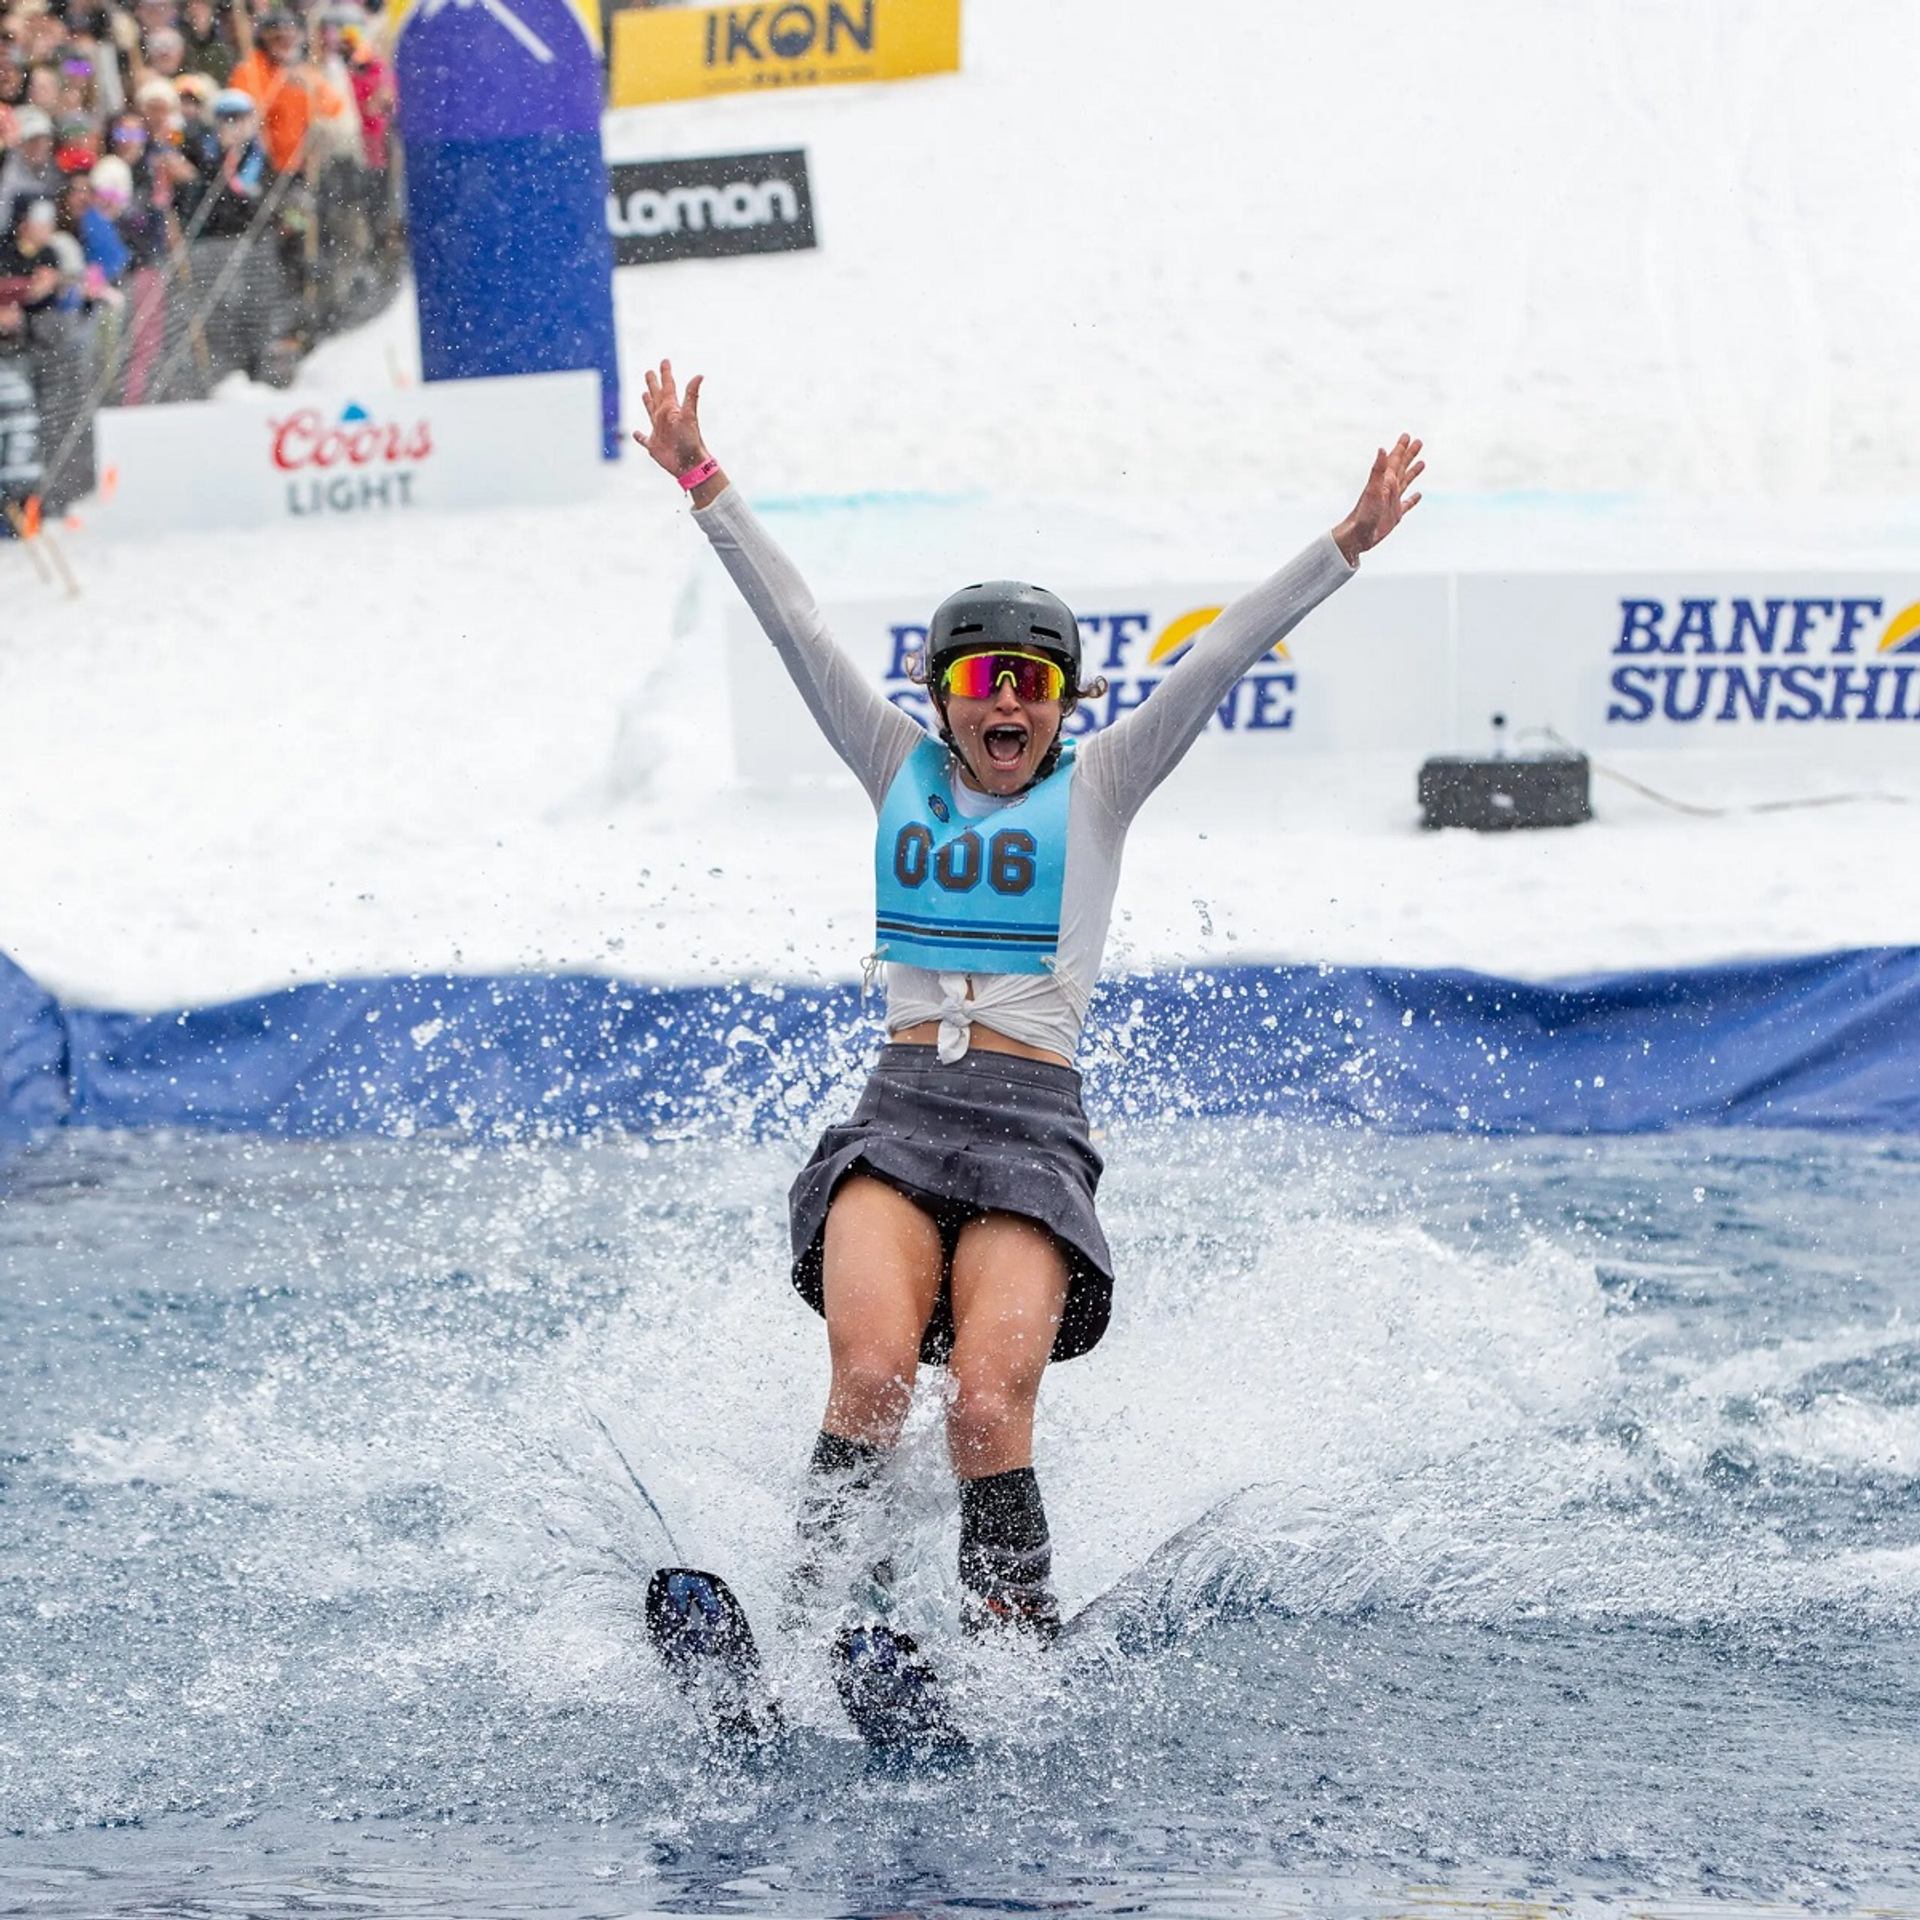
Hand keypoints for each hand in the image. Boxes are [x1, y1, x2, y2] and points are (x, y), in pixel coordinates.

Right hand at [632, 358, 709, 480]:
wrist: (690, 465)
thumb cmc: (690, 441)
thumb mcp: (690, 415)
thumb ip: (692, 395)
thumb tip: (700, 375)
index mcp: (671, 409)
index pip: (668, 387)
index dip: (666, 374)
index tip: (665, 361)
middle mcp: (664, 418)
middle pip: (657, 396)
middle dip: (653, 384)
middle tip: (649, 372)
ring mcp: (659, 431)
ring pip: (650, 412)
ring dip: (647, 403)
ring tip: (644, 393)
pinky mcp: (654, 446)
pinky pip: (644, 439)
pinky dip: (639, 436)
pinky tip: (635, 433)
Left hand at [1333, 434, 1423, 565]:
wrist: (1357, 536)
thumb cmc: (1363, 514)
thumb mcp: (1373, 490)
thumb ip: (1378, 470)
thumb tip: (1382, 448)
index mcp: (1385, 481)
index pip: (1394, 460)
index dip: (1401, 448)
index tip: (1407, 436)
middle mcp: (1389, 489)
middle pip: (1401, 467)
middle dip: (1409, 455)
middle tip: (1418, 441)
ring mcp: (1393, 501)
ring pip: (1405, 482)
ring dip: (1413, 472)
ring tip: (1422, 462)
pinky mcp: (1395, 515)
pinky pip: (1407, 504)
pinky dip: (1413, 499)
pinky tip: (1419, 495)